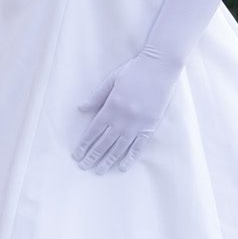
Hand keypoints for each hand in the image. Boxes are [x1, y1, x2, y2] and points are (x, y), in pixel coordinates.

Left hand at [71, 50, 180, 173]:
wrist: (160, 67)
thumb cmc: (134, 70)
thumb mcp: (111, 79)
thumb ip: (96, 96)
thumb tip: (81, 108)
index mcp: (111, 106)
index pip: (94, 130)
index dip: (84, 144)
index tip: (77, 155)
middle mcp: (123, 118)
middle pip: (104, 142)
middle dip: (92, 156)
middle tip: (83, 166)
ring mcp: (137, 124)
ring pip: (119, 147)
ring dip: (108, 160)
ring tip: (99, 171)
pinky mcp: (150, 126)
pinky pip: (138, 146)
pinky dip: (130, 158)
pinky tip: (122, 167)